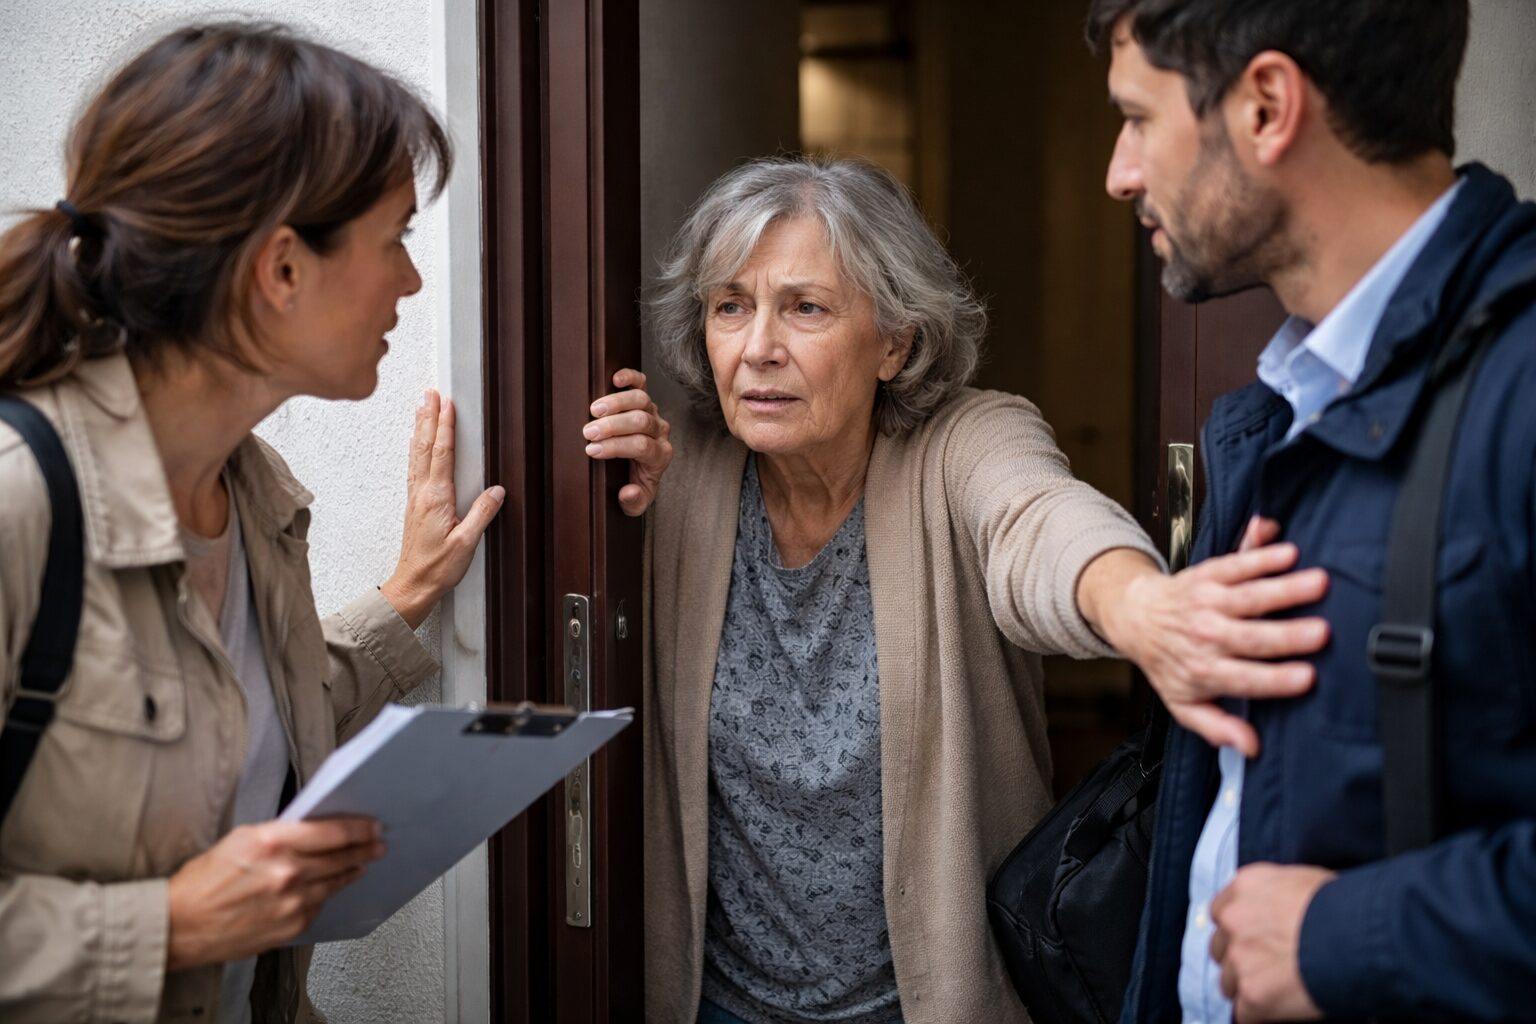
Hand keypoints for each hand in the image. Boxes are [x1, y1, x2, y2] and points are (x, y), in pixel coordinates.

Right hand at [166, 817, 383, 969]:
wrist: (180, 925)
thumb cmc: (203, 882)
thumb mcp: (241, 840)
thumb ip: (281, 834)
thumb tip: (311, 831)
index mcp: (272, 842)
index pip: (332, 831)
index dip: (359, 827)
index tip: (371, 825)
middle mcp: (286, 871)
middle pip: (341, 856)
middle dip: (364, 848)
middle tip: (378, 843)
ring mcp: (292, 901)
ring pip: (335, 882)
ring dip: (352, 871)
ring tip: (361, 864)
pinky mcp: (291, 925)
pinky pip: (320, 906)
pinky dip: (327, 895)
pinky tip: (331, 888)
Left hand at [380, 390, 504, 628]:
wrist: (413, 584)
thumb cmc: (438, 568)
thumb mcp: (467, 542)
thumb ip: (482, 513)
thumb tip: (497, 490)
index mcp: (436, 498)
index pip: (442, 453)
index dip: (445, 426)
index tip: (448, 404)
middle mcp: (422, 493)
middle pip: (425, 446)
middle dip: (429, 417)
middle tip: (430, 393)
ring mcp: (416, 497)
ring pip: (417, 454)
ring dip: (420, 428)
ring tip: (421, 408)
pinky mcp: (415, 505)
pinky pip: (415, 467)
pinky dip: (416, 448)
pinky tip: (416, 443)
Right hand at [584, 368, 671, 515]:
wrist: (642, 472)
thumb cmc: (635, 485)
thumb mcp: (636, 503)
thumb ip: (634, 502)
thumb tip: (629, 491)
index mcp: (659, 456)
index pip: (641, 446)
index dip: (616, 447)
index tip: (591, 450)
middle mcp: (660, 432)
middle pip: (641, 421)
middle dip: (613, 426)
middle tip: (588, 432)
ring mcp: (654, 413)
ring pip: (641, 399)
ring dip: (616, 402)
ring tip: (593, 410)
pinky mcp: (645, 399)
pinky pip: (642, 383)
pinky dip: (630, 378)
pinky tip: (615, 379)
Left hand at [1083, 516, 1330, 755]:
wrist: (1136, 619)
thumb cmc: (1168, 663)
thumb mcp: (1184, 704)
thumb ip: (1217, 726)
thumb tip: (1250, 748)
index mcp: (1204, 671)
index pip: (1244, 679)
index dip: (1275, 680)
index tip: (1307, 678)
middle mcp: (1205, 636)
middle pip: (1251, 637)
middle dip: (1287, 635)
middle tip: (1322, 632)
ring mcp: (1207, 602)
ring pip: (1250, 597)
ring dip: (1285, 588)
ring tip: (1318, 583)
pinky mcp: (1209, 575)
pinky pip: (1237, 565)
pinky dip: (1261, 557)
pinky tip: (1288, 552)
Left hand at [1210, 862, 1333, 1021]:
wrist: (1362, 937)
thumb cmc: (1347, 907)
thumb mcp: (1305, 882)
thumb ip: (1276, 897)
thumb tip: (1279, 914)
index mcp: (1246, 886)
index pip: (1222, 912)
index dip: (1237, 931)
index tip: (1250, 941)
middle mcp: (1234, 919)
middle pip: (1220, 948)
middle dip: (1239, 959)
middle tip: (1266, 968)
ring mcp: (1240, 957)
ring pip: (1228, 982)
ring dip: (1248, 987)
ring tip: (1279, 990)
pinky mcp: (1252, 993)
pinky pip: (1244, 1012)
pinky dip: (1260, 1014)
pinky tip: (1281, 1008)